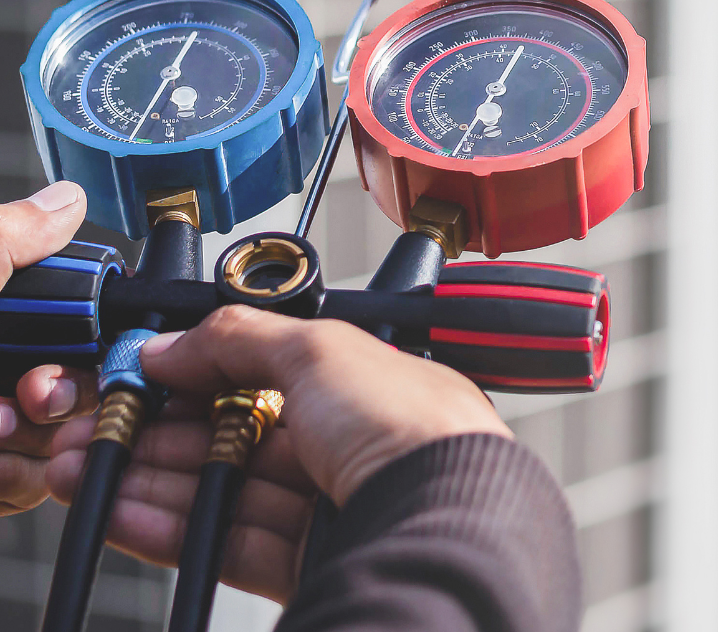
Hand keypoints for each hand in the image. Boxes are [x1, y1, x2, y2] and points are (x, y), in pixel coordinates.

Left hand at [0, 181, 98, 513]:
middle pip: (78, 377)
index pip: (69, 315)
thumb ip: (8, 238)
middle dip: (70, 389)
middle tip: (38, 391)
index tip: (86, 342)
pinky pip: (27, 484)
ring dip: (42, 437)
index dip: (91, 329)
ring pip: (61, 436)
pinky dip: (13, 477)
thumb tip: (65, 201)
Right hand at [47, 306, 512, 602]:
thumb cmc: (415, 428)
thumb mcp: (321, 350)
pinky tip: (129, 511)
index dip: (202, 372)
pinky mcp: (312, 561)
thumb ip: (242, 339)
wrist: (443, 522)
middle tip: (103, 427)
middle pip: (239, 434)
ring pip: (227, 489)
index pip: (265, 373)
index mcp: (364, 384)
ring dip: (155, 478)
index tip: (146, 374)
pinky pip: (229, 540)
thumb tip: (177, 341)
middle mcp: (351, 443)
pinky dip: (175, 525)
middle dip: (164, 429)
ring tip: (90, 468)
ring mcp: (331, 505)